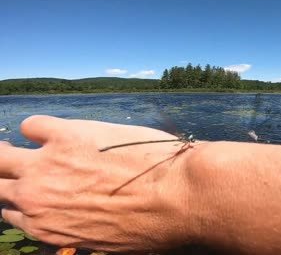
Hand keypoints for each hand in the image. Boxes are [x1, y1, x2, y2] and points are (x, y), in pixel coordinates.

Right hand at [0, 115, 196, 252]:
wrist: (176, 196)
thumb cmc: (152, 226)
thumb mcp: (107, 241)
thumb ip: (80, 229)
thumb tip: (83, 216)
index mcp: (46, 228)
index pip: (10, 212)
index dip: (19, 200)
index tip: (28, 191)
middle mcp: (35, 198)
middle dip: (6, 177)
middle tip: (16, 166)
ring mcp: (46, 164)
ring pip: (2, 156)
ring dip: (10, 152)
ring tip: (28, 147)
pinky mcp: (65, 134)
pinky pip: (33, 125)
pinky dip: (41, 128)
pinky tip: (61, 131)